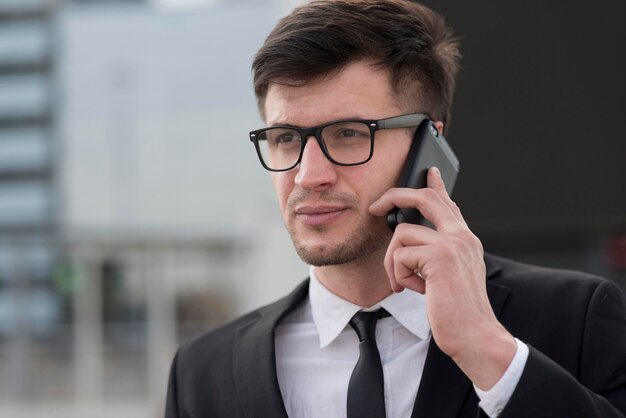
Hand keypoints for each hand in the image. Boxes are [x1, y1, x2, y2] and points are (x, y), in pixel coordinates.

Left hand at [369, 167, 515, 389]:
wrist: (475, 336)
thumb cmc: (458, 311)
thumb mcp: (448, 276)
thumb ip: (435, 254)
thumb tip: (407, 241)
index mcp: (465, 239)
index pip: (448, 204)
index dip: (436, 186)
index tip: (429, 171)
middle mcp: (461, 236)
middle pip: (424, 198)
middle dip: (393, 196)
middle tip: (375, 207)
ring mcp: (452, 243)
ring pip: (401, 234)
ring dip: (394, 263)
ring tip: (407, 284)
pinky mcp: (440, 257)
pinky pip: (400, 256)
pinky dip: (400, 276)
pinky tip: (418, 291)